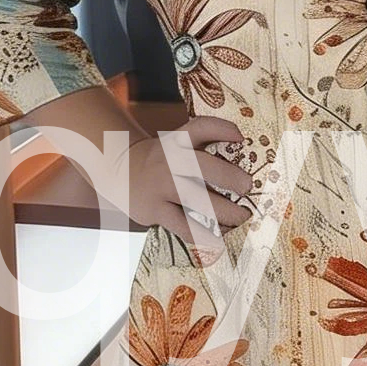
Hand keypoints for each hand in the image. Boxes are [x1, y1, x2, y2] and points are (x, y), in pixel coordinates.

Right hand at [124, 114, 255, 261]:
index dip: (223, 129)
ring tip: (241, 217)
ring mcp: (162, 187)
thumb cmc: (162, 158)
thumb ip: (207, 136)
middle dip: (231, 178)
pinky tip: (221, 237)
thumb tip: (241, 140)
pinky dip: (207, 235)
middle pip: (204, 167)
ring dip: (226, 213)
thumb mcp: (178, 141)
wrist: (119, 170)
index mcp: (178, 141)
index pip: (201, 128)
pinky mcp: (155, 211)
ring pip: (199, 202)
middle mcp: (170, 162)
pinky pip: (186, 227)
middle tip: (247, 188)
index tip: (241, 138)